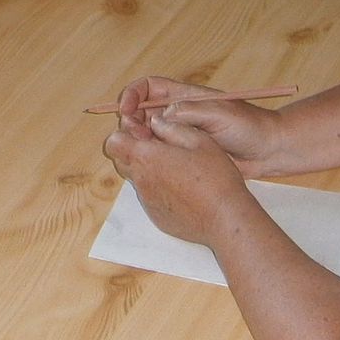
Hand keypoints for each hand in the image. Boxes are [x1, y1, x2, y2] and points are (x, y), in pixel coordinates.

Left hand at [103, 107, 254, 245]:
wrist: (224, 218)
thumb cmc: (214, 176)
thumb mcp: (198, 140)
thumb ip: (172, 127)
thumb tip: (156, 122)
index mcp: (147, 157)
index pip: (114, 142)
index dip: (125, 134)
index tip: (144, 132)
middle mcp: (141, 180)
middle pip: (122, 160)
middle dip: (134, 151)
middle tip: (160, 147)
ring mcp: (147, 201)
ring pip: (136, 179)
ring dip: (147, 170)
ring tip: (175, 167)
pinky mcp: (156, 215)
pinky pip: (149, 196)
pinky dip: (158, 189)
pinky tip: (183, 188)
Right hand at [114, 76, 278, 172]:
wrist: (269, 150)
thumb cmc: (249, 126)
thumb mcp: (219, 113)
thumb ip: (189, 110)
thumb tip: (160, 114)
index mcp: (184, 96)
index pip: (148, 87)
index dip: (132, 94)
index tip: (125, 109)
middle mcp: (177, 113)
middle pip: (140, 111)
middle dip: (130, 121)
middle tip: (135, 135)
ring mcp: (180, 135)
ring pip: (146, 134)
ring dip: (138, 140)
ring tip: (142, 150)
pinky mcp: (184, 154)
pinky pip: (158, 153)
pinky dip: (149, 156)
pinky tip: (151, 164)